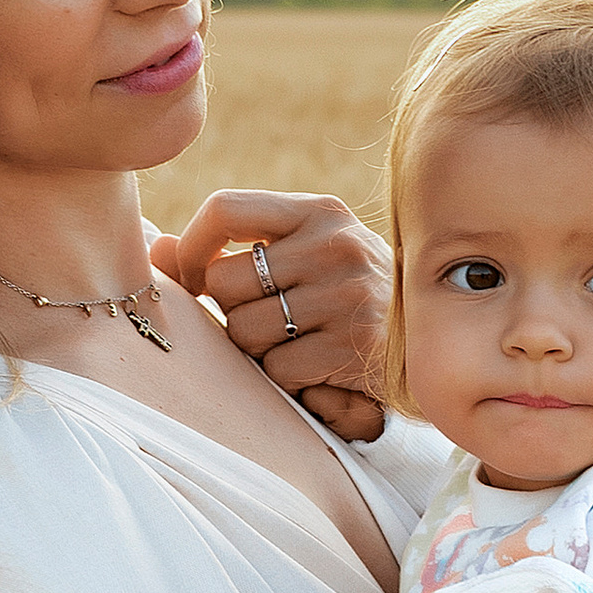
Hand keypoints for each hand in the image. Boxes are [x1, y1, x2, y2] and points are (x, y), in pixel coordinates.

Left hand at [151, 189, 390, 440]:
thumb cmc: (355, 302)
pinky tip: (322, 373)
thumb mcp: (309, 258)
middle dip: (233, 314)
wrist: (437, 350)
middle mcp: (335, 246)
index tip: (189, 278)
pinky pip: (277, 372)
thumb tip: (154, 249)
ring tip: (302, 348)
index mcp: (321, 213)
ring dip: (260, 353)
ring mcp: (347, 297)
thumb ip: (236, 250)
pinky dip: (289, 382)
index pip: (226, 209)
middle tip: (271, 325)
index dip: (192, 247)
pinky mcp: (353, 348)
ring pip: (245, 333)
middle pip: (225, 282)